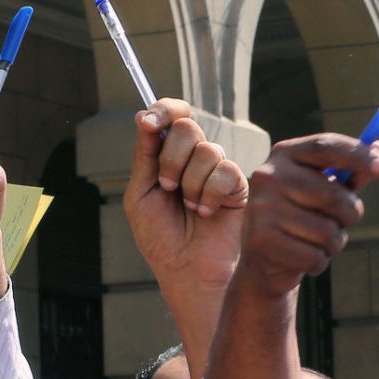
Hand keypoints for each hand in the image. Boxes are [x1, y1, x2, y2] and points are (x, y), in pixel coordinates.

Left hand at [124, 100, 247, 296]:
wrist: (186, 269)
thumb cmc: (161, 238)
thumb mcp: (140, 194)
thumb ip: (144, 155)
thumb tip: (144, 115)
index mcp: (170, 154)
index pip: (174, 114)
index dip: (165, 109)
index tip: (151, 123)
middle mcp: (195, 158)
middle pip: (188, 127)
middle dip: (171, 159)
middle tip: (167, 187)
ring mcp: (218, 170)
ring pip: (207, 150)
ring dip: (190, 184)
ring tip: (190, 209)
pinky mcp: (238, 186)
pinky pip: (226, 171)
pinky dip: (210, 194)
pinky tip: (207, 213)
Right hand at [236, 136, 378, 298]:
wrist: (264, 257)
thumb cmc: (303, 213)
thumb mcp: (326, 187)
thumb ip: (353, 170)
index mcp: (285, 154)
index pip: (325, 146)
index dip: (359, 155)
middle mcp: (268, 176)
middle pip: (332, 194)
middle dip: (351, 213)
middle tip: (347, 220)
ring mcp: (262, 208)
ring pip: (326, 232)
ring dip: (335, 242)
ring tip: (321, 240)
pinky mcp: (262, 241)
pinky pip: (314, 257)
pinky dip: (320, 261)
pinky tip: (306, 255)